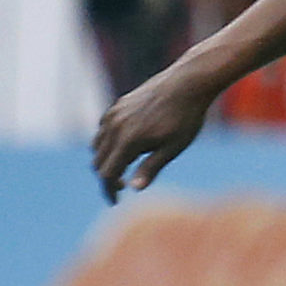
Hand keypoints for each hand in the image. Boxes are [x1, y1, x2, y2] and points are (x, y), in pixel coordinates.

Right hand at [93, 67, 219, 200]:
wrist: (188, 84)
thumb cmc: (186, 119)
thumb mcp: (173, 148)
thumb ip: (151, 168)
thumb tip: (133, 188)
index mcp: (127, 141)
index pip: (107, 174)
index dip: (109, 190)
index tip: (116, 201)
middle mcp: (114, 127)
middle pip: (99, 162)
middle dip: (108, 177)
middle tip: (124, 186)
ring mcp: (113, 114)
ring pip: (97, 145)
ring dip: (105, 159)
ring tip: (124, 168)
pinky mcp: (117, 105)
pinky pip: (103, 129)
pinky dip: (107, 142)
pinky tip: (125, 145)